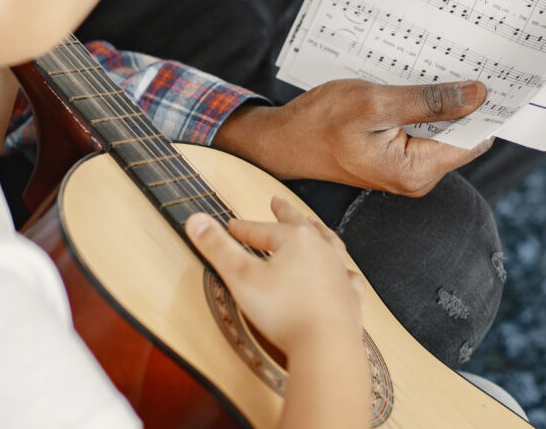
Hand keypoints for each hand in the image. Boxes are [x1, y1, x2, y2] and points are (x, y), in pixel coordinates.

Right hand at [184, 196, 363, 354]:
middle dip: (285, 212)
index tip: (231, 227)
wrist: (326, 344)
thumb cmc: (284, 313)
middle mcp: (320, 249)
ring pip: (329, 242)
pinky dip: (344, 270)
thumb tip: (196, 219)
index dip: (241, 229)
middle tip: (277, 201)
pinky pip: (349, 276)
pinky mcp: (350, 295)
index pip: (260, 229)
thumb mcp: (240, 276)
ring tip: (313, 224)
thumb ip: (217, 247)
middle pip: (298, 224)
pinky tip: (344, 271)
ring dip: (318, 231)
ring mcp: (338, 271)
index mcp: (294, 239)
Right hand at [212, 79, 493, 196]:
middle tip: (463, 59)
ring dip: (440, 101)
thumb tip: (479, 95)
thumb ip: (430, 102)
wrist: (283, 141)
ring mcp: (408, 169)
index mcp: (417, 171)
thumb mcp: (375, 103)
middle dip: (463, 100)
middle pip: (461, 134)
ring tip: (433, 67)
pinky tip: (412, 85)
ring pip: (442, 130)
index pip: (474, 137)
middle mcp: (418, 177)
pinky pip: (423, 130)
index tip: (497, 72)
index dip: (486, 106)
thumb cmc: (320, 122)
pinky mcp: (397, 158)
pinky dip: (422, 107)